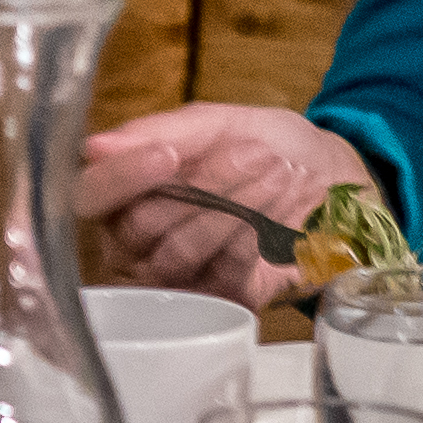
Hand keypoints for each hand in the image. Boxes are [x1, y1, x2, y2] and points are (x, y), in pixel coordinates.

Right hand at [77, 104, 378, 302]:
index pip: (91, 195)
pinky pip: (223, 272)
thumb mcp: (215, 123)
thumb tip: (94, 149)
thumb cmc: (265, 146)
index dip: (122, 178)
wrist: (332, 177)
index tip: (166, 156)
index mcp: (125, 190)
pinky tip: (283, 200)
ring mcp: (178, 275)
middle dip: (204, 184)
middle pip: (140, 226)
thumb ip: (157, 132)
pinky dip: (258, 232)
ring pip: (181, 252)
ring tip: (279, 170)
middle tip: (255, 152)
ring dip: (237, 205)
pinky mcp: (221, 299)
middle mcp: (138, 240)